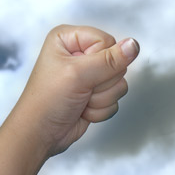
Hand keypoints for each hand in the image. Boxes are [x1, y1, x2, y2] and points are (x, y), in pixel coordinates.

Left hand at [11, 26, 139, 157]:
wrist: (41, 134)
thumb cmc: (48, 101)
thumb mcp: (78, 74)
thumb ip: (110, 60)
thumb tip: (134, 45)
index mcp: (69, 39)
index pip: (108, 41)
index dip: (101, 61)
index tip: (81, 74)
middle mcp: (79, 54)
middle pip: (117, 63)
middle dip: (101, 83)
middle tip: (80, 90)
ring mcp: (89, 75)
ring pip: (119, 83)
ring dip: (101, 99)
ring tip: (80, 101)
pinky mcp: (96, 94)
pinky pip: (116, 99)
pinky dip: (100, 109)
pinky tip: (83, 111)